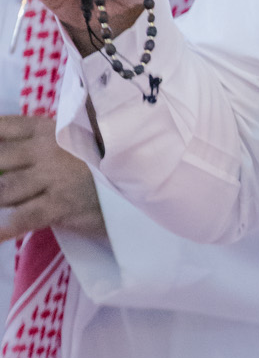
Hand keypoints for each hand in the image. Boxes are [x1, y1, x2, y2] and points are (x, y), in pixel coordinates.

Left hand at [0, 114, 104, 242]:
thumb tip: (24, 152)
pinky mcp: (59, 205)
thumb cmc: (112, 157)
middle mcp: (44, 150)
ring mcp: (51, 177)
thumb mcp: (82, 138)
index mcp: (48, 129)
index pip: (4, 128)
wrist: (145, 174)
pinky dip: (4, 229)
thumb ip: (54, 141)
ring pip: (4, 189)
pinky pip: (23, 218)